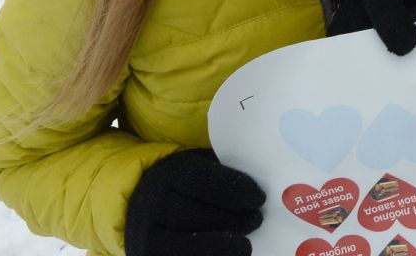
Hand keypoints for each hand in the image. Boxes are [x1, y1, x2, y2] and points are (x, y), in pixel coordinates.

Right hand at [126, 149, 263, 255]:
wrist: (148, 207)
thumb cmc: (191, 187)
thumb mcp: (204, 169)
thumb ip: (227, 176)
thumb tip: (269, 186)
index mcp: (171, 172)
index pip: (201, 180)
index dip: (233, 189)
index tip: (259, 198)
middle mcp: (153, 202)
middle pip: (192, 214)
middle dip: (229, 220)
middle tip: (257, 221)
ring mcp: (146, 234)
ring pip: (182, 244)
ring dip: (219, 247)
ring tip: (246, 246)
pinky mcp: (148, 255)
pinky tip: (232, 255)